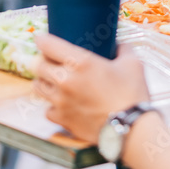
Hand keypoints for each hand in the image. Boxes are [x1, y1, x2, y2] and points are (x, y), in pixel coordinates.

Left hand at [32, 33, 150, 142]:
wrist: (132, 129)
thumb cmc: (132, 95)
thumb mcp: (133, 64)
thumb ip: (122, 49)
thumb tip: (118, 45)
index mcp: (81, 62)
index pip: (48, 44)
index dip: (43, 39)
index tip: (43, 39)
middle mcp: (65, 80)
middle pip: (37, 65)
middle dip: (42, 60)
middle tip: (50, 60)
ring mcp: (61, 102)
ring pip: (38, 86)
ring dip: (44, 81)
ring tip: (54, 81)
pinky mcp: (62, 120)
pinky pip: (47, 109)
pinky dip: (52, 105)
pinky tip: (63, 103)